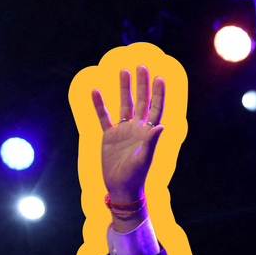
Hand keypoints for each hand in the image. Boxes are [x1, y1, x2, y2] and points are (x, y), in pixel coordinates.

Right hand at [91, 65, 165, 206]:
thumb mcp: (144, 160)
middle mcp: (136, 128)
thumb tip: (160, 125)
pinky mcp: (109, 136)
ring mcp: (122, 131)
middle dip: (142, 84)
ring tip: (123, 70)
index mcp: (147, 132)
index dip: (158, 94)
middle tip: (141, 66)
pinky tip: (95, 91)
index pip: (155, 109)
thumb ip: (151, 142)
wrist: (120, 188)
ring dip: (124, 88)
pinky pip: (103, 117)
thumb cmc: (135, 177)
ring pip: (124, 105)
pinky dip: (99, 105)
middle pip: (141, 101)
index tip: (159, 78)